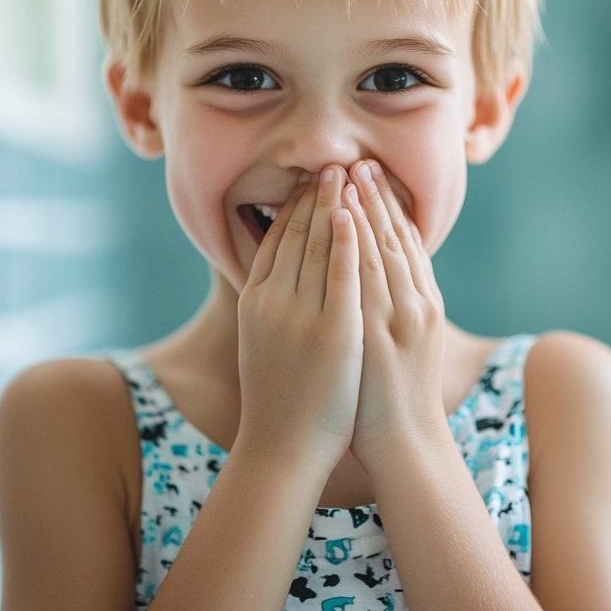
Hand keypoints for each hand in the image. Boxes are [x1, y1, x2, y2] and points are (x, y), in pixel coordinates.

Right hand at [236, 167, 363, 475]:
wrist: (283, 448)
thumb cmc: (279, 399)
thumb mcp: (263, 341)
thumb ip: (271, 304)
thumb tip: (280, 276)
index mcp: (255, 300)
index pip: (275, 239)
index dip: (293, 207)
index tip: (308, 181)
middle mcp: (273, 300)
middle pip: (297, 234)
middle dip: (315, 195)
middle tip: (331, 162)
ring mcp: (302, 315)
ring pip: (320, 245)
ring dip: (335, 204)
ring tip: (348, 172)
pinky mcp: (334, 331)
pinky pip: (343, 274)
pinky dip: (348, 239)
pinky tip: (355, 213)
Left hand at [342, 160, 448, 467]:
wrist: (406, 445)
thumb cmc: (397, 401)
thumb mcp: (409, 347)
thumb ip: (398, 310)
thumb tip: (379, 281)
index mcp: (426, 304)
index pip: (408, 245)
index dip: (392, 209)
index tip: (376, 178)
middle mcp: (416, 304)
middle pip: (395, 238)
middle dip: (377, 198)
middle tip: (362, 161)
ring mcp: (397, 317)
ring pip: (380, 249)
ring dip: (364, 208)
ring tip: (349, 174)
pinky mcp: (375, 332)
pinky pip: (362, 276)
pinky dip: (354, 242)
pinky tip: (342, 216)